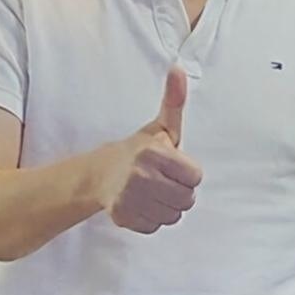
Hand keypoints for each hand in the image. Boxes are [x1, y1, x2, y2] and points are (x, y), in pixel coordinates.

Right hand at [93, 71, 204, 231]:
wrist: (99, 173)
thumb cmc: (139, 151)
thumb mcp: (160, 126)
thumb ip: (174, 101)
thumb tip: (178, 69)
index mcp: (154, 152)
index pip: (196, 177)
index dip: (187, 173)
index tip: (171, 165)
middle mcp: (141, 175)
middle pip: (187, 199)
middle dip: (178, 191)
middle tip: (161, 180)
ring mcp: (130, 198)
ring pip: (173, 216)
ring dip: (166, 206)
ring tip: (151, 191)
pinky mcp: (123, 216)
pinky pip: (156, 226)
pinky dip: (151, 218)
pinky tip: (141, 204)